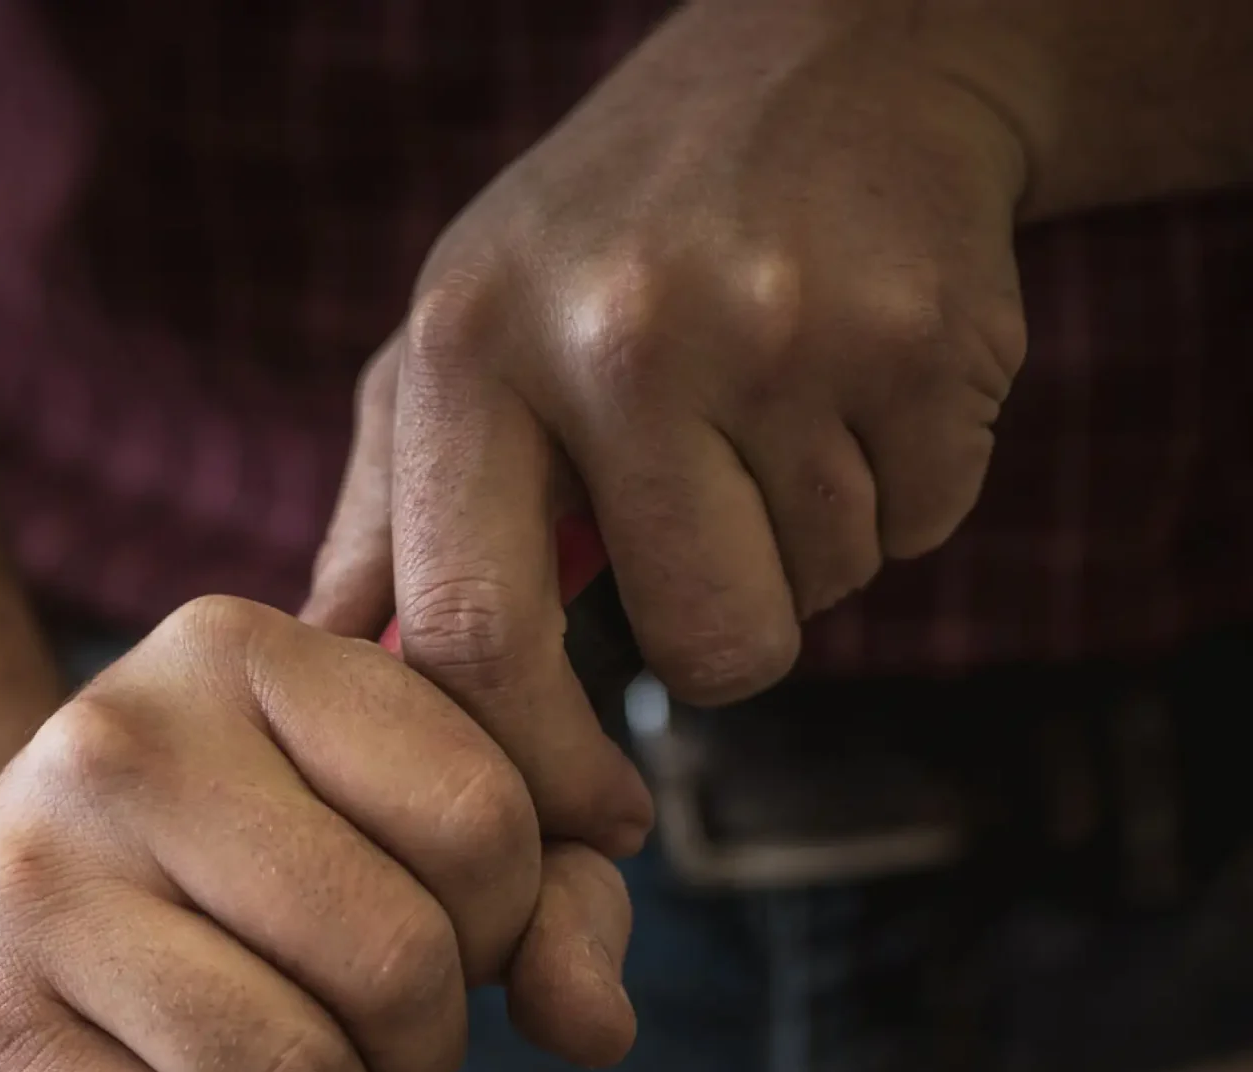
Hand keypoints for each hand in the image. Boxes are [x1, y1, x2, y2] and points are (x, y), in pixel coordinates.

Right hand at [0, 596, 635, 1071]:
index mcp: (235, 651)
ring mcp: (36, 889)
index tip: (453, 928)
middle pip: (403, 957)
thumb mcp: (360, 819)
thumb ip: (532, 893)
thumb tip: (597, 1022)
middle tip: (375, 1035)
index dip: (511, 915)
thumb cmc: (195, 877)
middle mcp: (120, 744)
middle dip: (426, 1041)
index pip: (482, 811)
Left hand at [307, 0, 1030, 834]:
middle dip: (724, 636)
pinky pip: (920, 528)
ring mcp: (782, 329)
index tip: (593, 814)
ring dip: (809, 548)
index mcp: (469, 348)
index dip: (539, 762)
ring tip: (774, 417)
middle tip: (711, 530)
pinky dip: (899, 490)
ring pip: (820, 595)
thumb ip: (389, 521)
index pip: (476, 633)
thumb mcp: (456, 338)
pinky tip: (854, 386)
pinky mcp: (924, 334)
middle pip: (704, 648)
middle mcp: (617, 336)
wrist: (836, 59)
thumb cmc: (605, 237)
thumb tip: (328, 680)